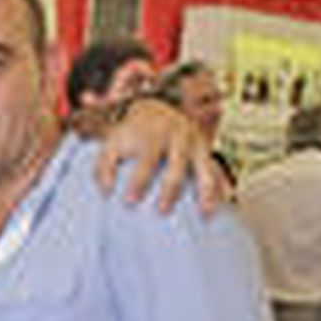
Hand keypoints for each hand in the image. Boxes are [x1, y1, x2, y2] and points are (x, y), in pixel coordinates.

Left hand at [92, 100, 225, 216]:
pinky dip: (217, 190)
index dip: (139, 180)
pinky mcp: (207, 152)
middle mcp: (178, 137)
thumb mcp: (112, 143)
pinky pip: (215, 172)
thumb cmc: (131, 134)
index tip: (130, 201)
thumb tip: (106, 192)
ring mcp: (196, 144)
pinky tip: (214, 210)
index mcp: (153, 134)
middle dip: (170, 188)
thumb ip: (104, 167)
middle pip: (177, 164)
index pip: (147, 159)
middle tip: (162, 212)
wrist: (160, 107)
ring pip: (204, 168)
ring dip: (205, 191)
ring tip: (204, 213)